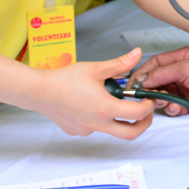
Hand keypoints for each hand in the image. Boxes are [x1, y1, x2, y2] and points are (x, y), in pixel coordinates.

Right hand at [29, 49, 154, 137]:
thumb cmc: (65, 79)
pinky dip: (101, 118)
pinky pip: (95, 128)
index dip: (149, 106)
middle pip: (130, 134)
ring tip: (115, 100)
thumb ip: (120, 64)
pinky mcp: (77, 131)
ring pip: (111, 130)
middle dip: (143, 124)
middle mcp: (97, 124)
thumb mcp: (96, 68)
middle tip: (146, 112)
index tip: (149, 99)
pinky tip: (93, 103)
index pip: (137, 114)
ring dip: (119, 118)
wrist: (38, 91)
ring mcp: (86, 130)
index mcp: (105, 109)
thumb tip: (138, 54)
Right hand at [131, 46, 188, 116]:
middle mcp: (184, 72)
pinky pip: (174, 107)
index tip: (133, 85)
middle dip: (151, 89)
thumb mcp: (187, 68)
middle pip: (158, 81)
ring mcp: (187, 88)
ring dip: (161, 100)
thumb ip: (163, 73)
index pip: (156, 64)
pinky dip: (172, 109)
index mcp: (183, 57)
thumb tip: (143, 79)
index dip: (143, 73)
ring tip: (164, 102)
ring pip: (164, 96)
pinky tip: (176, 108)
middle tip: (147, 96)